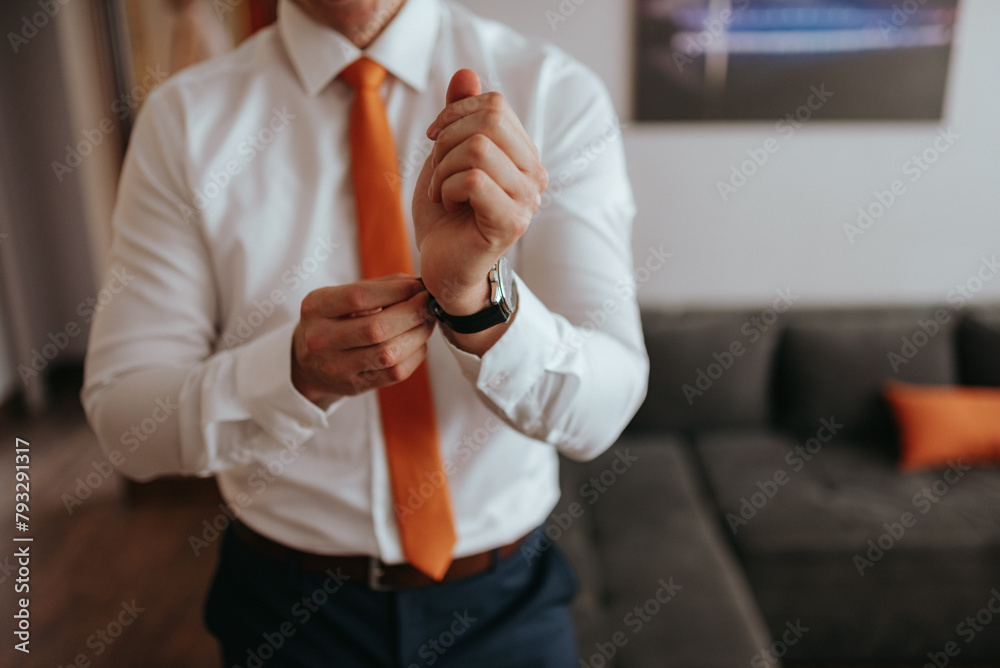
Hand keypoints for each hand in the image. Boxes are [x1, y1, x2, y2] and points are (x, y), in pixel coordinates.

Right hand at [291, 277, 435, 405]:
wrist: (308, 363)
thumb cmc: (334, 320)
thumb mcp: (342, 296)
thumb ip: (380, 287)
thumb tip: (420, 282)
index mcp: (316, 307)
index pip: (359, 297)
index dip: (395, 291)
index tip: (418, 286)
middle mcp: (321, 339)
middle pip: (375, 329)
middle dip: (412, 314)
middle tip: (429, 304)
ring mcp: (336, 367)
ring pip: (387, 354)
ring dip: (417, 335)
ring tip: (427, 322)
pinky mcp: (354, 386)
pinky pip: (394, 373)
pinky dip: (415, 355)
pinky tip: (418, 343)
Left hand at [412, 70, 547, 315]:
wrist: (442, 266)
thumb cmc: (446, 214)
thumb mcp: (445, 155)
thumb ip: (459, 115)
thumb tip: (466, 73)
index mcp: (523, 154)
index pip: (494, 105)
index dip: (454, 113)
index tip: (435, 139)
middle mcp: (535, 175)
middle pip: (489, 121)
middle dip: (447, 140)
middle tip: (438, 170)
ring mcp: (527, 200)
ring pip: (477, 149)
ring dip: (443, 169)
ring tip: (443, 192)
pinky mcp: (511, 222)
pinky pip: (472, 180)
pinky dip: (447, 189)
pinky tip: (449, 206)